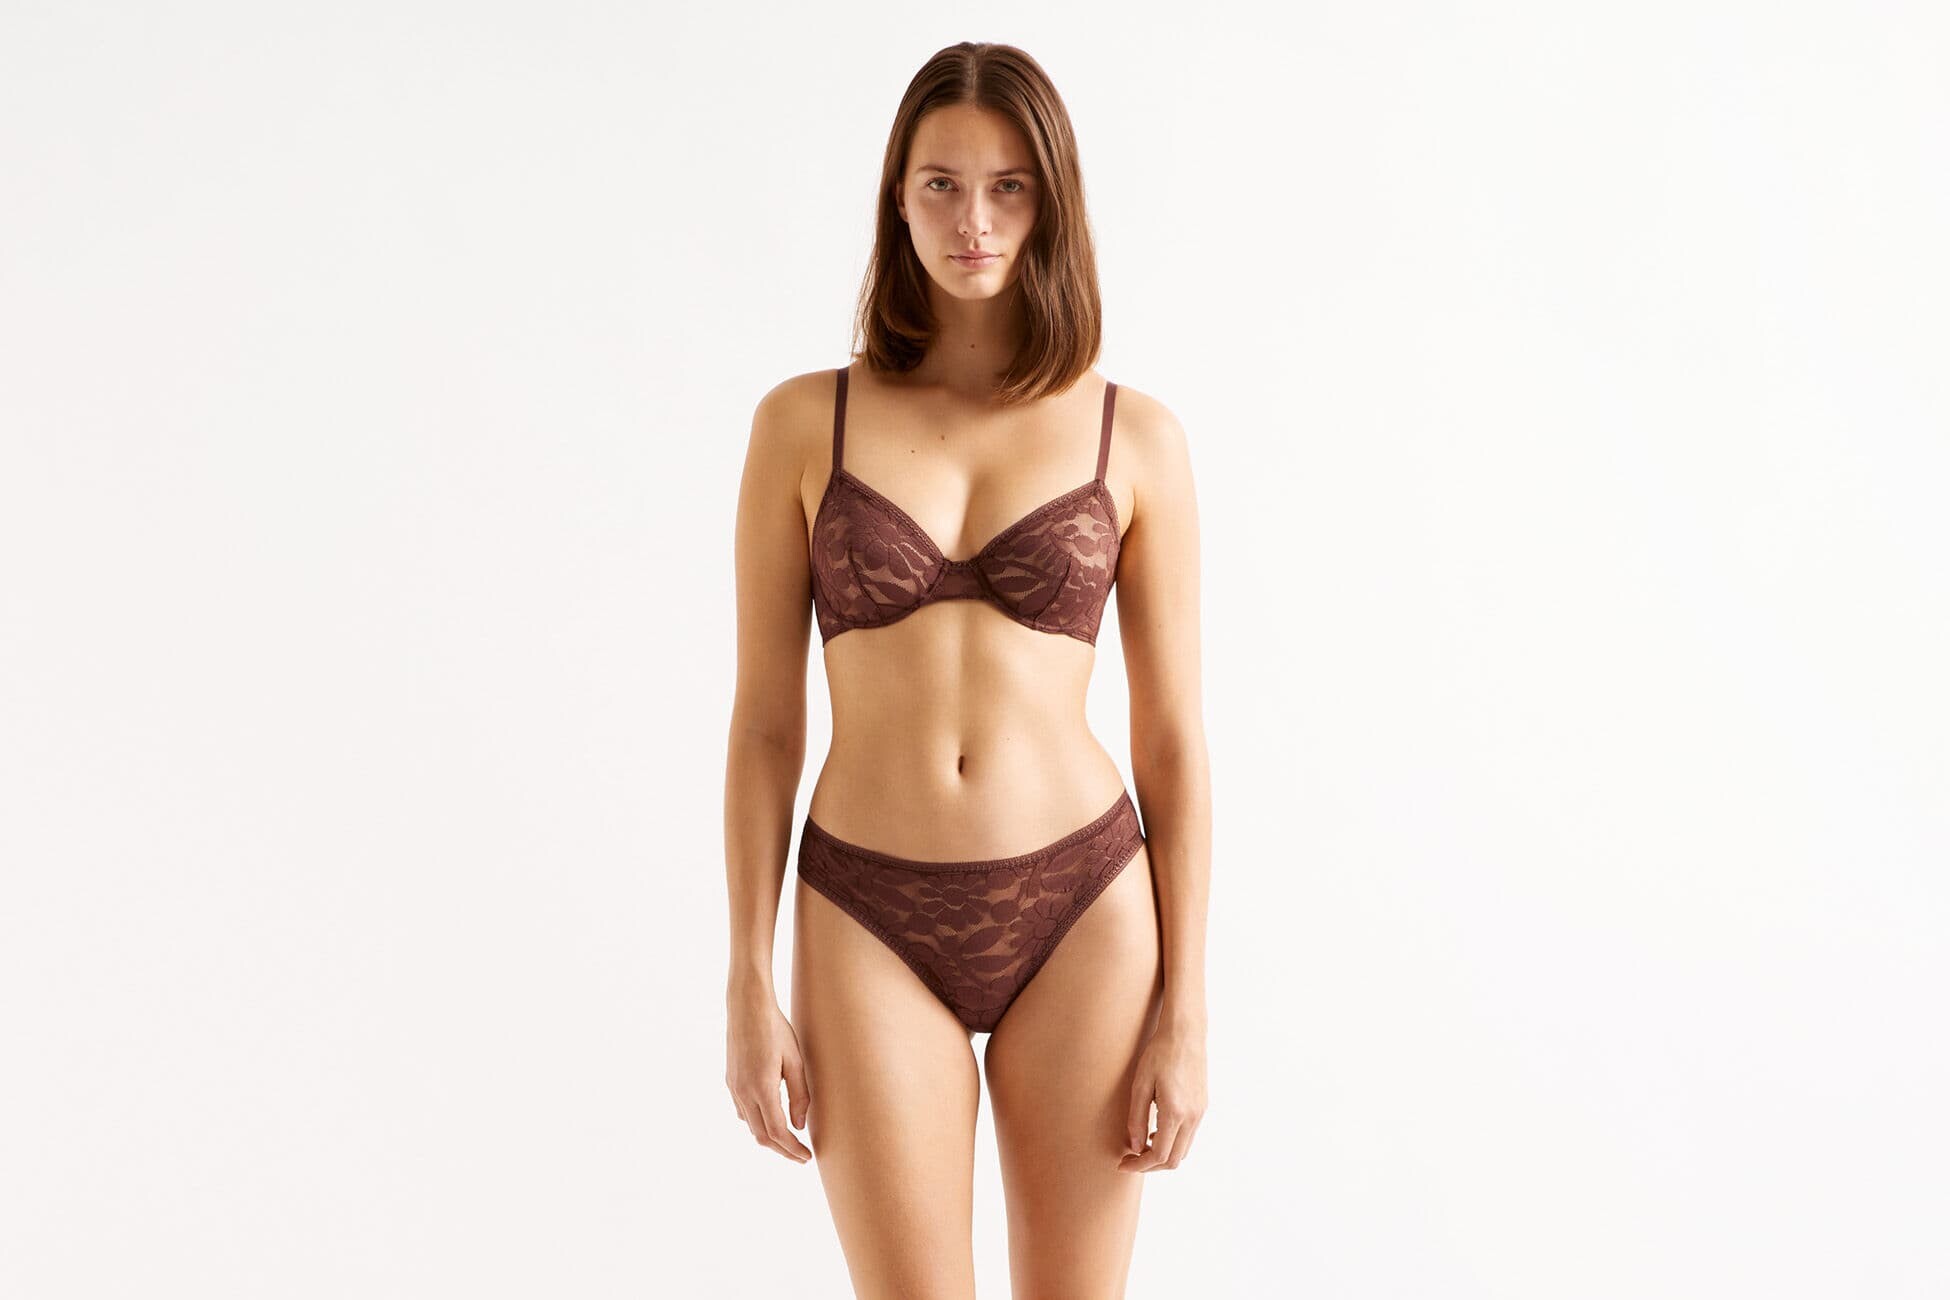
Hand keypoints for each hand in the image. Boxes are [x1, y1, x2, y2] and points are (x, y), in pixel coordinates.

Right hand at [725, 992, 812, 1163]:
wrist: (747, 1007)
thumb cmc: (776, 1029)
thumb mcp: (795, 1061)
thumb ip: (799, 1095)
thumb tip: (799, 1125)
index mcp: (762, 1088)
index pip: (778, 1132)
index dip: (792, 1149)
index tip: (806, 1157)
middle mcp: (744, 1092)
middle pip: (762, 1136)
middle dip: (781, 1150)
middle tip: (800, 1155)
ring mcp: (734, 1087)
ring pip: (750, 1126)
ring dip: (769, 1137)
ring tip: (788, 1139)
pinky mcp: (730, 1081)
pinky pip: (742, 1111)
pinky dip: (757, 1122)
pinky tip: (769, 1117)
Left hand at [1119, 1020, 1206, 1172]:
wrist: (1185, 1032)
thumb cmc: (1159, 1054)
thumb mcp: (1140, 1085)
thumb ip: (1137, 1119)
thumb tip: (1135, 1147)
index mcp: (1175, 1112)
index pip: (1159, 1155)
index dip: (1139, 1165)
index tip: (1123, 1163)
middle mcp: (1192, 1117)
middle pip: (1174, 1160)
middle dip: (1151, 1165)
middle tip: (1130, 1158)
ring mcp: (1200, 1112)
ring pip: (1184, 1150)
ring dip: (1163, 1155)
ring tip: (1141, 1144)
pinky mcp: (1202, 1106)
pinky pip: (1189, 1136)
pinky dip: (1173, 1142)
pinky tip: (1156, 1131)